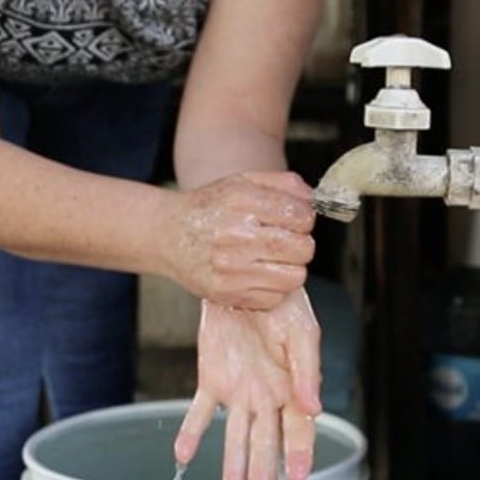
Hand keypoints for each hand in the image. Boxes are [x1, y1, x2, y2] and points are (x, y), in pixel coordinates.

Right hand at [169, 171, 314, 309]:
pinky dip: (272, 287)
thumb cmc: (210, 209)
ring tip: (272, 259)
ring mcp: (231, 268)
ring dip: (290, 268)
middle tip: (285, 241)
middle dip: (301, 244)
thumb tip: (312, 199)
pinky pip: (275, 297)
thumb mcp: (242, 182)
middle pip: (303, 249)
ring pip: (295, 277)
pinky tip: (256, 273)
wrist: (167, 235)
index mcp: (240, 201)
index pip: (300, 216)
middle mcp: (235, 235)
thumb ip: (282, 183)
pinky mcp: (228, 294)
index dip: (304, 219)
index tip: (295, 220)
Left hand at [174, 289, 321, 479]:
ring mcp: (240, 392)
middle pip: (265, 446)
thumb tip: (315, 407)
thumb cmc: (285, 304)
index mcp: (295, 389)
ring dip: (232, 469)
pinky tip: (183, 457)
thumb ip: (307, 371)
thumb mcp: (302, 333)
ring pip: (235, 439)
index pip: (299, 431)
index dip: (300, 455)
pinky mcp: (213, 380)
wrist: (247, 277)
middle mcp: (268, 398)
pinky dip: (192, 433)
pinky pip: (201, 412)